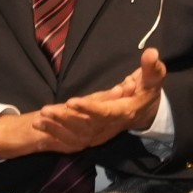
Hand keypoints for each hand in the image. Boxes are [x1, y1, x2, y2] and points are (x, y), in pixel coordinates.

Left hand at [0, 50, 166, 157]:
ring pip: (76, 134)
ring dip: (56, 128)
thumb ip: (152, 66)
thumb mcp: (154, 77)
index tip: (71, 102)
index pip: (104, 112)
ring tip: (38, 119)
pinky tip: (41, 130)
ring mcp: (101, 134)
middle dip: (64, 118)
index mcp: (124, 112)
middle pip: (85, 125)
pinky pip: (73, 140)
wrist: (145, 112)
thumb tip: (151, 52)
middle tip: (46, 110)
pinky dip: (57, 137)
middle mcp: (111, 126)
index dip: (88, 109)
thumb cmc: (148, 90)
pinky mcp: (92, 137)